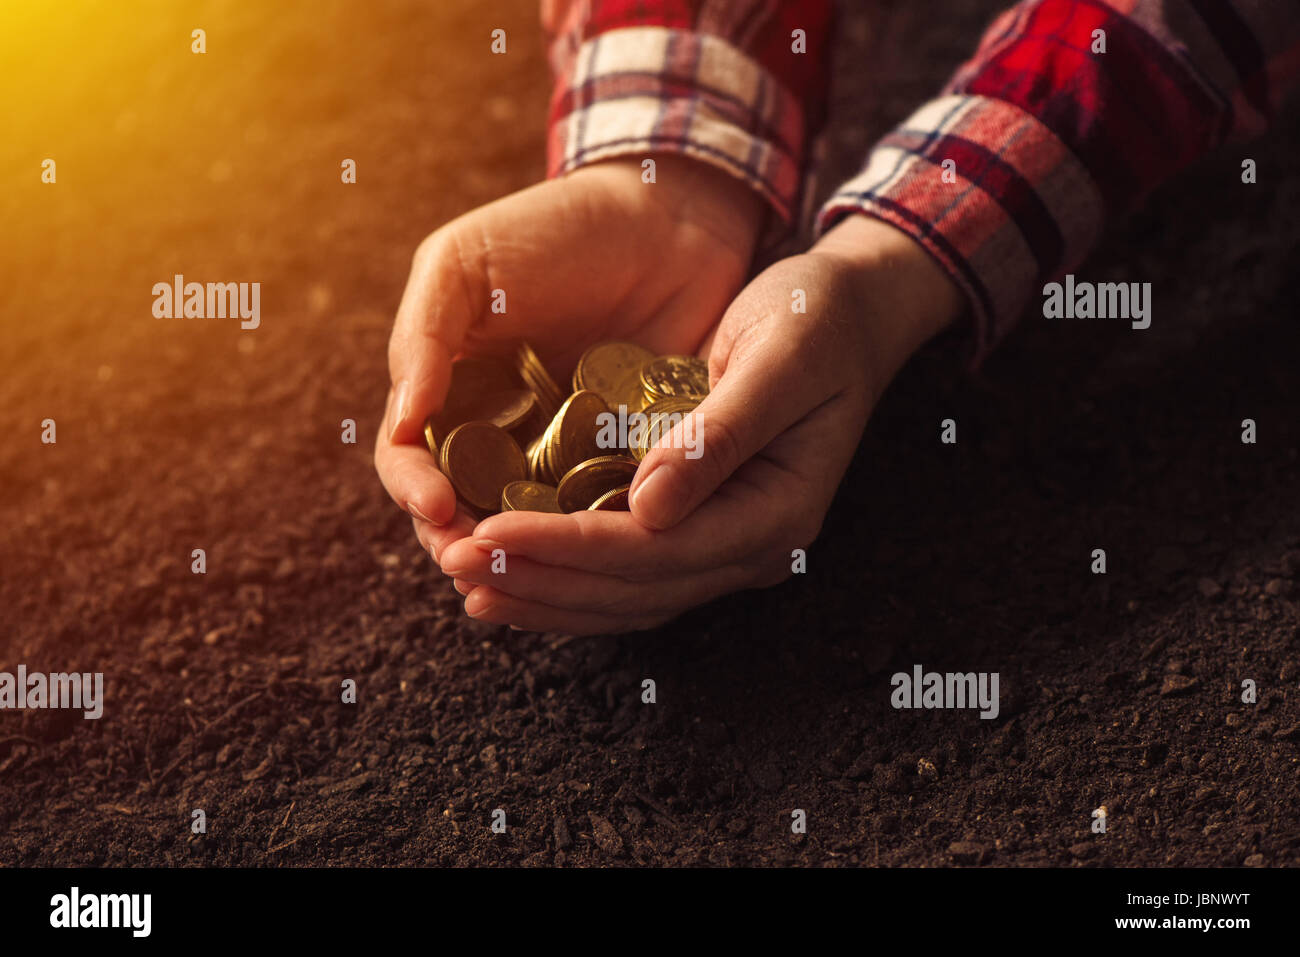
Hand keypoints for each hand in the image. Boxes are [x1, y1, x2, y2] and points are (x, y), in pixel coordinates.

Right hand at [375, 155, 763, 564]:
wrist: (670, 219)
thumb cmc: (556, 230)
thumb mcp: (465, 262)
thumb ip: (423, 335)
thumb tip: (401, 422)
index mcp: (450, 393)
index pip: (409, 461)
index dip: (414, 491)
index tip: (437, 508)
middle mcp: (500, 436)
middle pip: (463, 512)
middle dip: (462, 543)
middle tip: (475, 562)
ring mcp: (564, 457)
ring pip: (531, 527)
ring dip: (523, 556)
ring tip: (529, 572)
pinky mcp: (626, 465)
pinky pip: (604, 513)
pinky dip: (594, 538)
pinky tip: (597, 554)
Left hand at [439, 215, 963, 633]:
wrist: (849, 313)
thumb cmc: (816, 320)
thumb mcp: (780, 359)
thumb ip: (718, 435)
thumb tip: (646, 509)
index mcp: (777, 511)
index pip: (655, 550)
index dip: (569, 546)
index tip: (492, 531)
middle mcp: (751, 544)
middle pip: (632, 588)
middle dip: (541, 578)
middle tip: (457, 563)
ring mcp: (727, 542)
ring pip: (625, 596)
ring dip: (546, 593)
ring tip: (471, 584)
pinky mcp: (701, 525)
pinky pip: (629, 571)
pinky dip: (570, 576)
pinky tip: (517, 570)